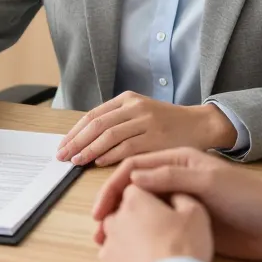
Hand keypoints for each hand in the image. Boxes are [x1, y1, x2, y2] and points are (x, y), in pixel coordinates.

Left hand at [56, 92, 236, 166]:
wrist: (199, 125)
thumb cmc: (166, 123)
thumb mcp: (139, 113)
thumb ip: (116, 121)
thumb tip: (84, 140)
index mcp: (127, 99)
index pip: (93, 115)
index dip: (75, 131)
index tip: (62, 145)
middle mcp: (135, 107)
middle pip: (97, 125)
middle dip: (76, 141)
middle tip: (62, 156)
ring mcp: (146, 122)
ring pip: (109, 136)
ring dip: (88, 150)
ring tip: (75, 161)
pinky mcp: (156, 138)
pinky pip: (126, 148)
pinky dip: (109, 156)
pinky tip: (97, 163)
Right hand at [93, 147, 261, 260]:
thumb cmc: (247, 196)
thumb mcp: (209, 181)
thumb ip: (172, 176)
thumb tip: (132, 176)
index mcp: (178, 159)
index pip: (135, 166)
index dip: (115, 185)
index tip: (102, 206)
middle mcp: (175, 177)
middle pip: (134, 187)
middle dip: (113, 203)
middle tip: (100, 226)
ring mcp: (179, 200)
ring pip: (142, 207)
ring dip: (123, 219)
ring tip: (108, 238)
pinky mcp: (185, 222)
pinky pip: (156, 224)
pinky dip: (139, 231)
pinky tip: (129, 243)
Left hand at [99, 185, 212, 261]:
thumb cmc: (184, 248)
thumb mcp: (195, 213)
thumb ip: (182, 196)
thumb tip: (173, 194)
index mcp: (134, 200)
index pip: (135, 187)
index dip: (149, 194)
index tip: (161, 206)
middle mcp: (115, 218)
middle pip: (122, 209)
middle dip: (137, 215)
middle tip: (159, 229)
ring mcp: (109, 243)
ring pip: (116, 233)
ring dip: (129, 236)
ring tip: (151, 249)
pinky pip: (114, 255)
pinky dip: (125, 257)